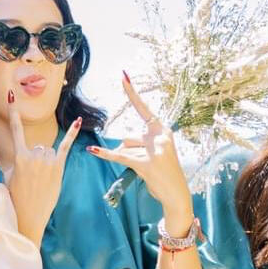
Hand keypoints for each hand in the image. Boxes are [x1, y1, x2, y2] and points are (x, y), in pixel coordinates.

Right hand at [3, 91, 78, 240]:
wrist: (27, 216)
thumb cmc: (16, 197)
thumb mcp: (10, 176)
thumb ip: (18, 161)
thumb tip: (27, 156)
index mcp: (19, 156)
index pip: (16, 130)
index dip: (13, 113)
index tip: (11, 95)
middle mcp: (33, 155)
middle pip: (39, 147)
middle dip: (37, 160)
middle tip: (34, 180)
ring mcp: (47, 162)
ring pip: (49, 151)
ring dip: (47, 163)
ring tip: (42, 181)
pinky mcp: (58, 168)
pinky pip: (65, 147)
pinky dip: (72, 134)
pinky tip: (78, 121)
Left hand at [89, 72, 191, 214]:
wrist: (176, 192)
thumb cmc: (164, 170)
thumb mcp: (154, 151)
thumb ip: (138, 142)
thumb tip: (119, 144)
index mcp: (162, 130)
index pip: (143, 108)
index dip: (131, 93)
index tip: (122, 76)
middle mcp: (160, 136)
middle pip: (128, 138)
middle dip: (129, 152)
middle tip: (148, 164)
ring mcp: (155, 150)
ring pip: (125, 149)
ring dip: (129, 160)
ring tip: (147, 169)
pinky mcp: (146, 164)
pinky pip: (119, 156)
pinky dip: (105, 155)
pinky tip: (91, 150)